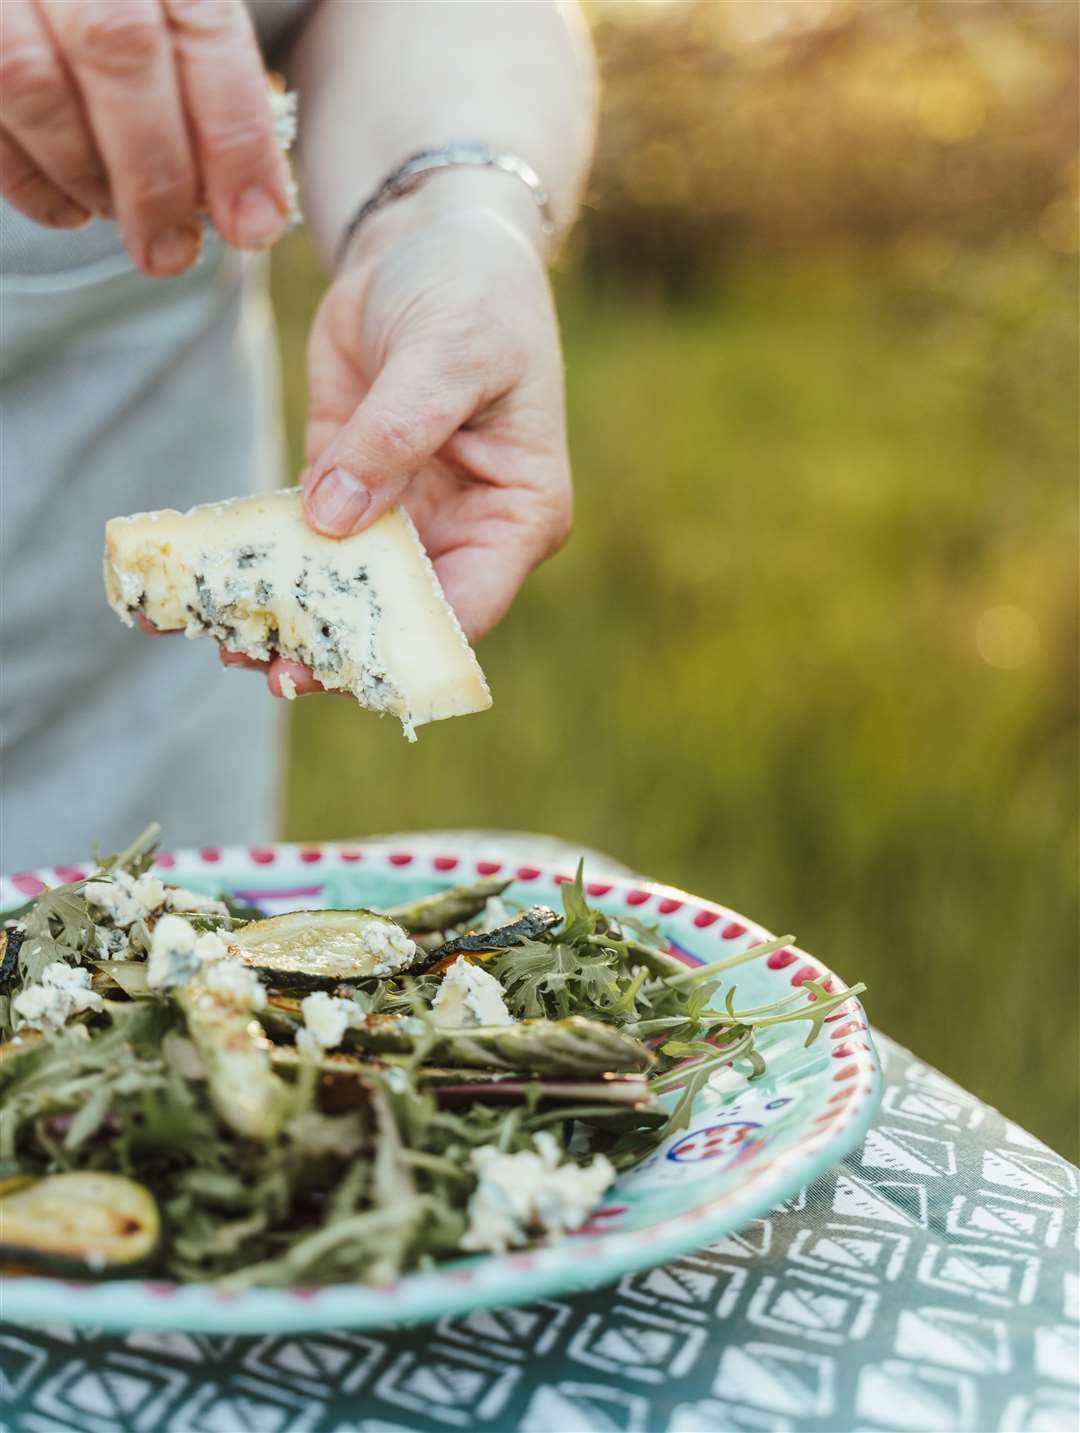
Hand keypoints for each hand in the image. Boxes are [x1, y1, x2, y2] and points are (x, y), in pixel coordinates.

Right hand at [0, 0, 290, 273]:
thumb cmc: (139, 26)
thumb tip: (249, 207)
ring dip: (86, 174)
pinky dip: (30, 182)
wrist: (58, 4)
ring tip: (115, 213)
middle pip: (118, 48)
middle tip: (172, 251)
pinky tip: (69, 208)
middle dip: (155, 174)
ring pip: (34, 79)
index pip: (207, 29)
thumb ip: (212, 91)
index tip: (253, 224)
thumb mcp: (184, 33)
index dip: (235, 137)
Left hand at [260, 184, 572, 697]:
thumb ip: (395, 437)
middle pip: (401, 614)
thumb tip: (333, 522)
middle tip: (272, 671)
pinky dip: (261, 566)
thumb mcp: (446, 353)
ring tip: (227, 646)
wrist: (427, 238)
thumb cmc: (470, 291)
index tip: (344, 666)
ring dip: (291, 619)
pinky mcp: (345, 490)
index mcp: (517, 514)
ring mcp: (403, 517)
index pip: (468, 605)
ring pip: (346, 591)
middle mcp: (464, 532)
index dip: (408, 645)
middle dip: (341, 647)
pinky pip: (302, 542)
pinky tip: (210, 591)